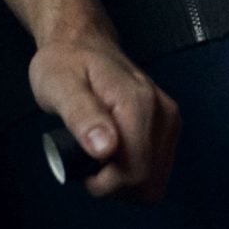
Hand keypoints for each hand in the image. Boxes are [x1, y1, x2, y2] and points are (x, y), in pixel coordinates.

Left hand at [26, 27, 179, 201]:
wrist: (81, 43)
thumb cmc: (66, 63)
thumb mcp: (59, 86)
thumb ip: (82, 116)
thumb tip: (105, 148)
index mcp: (137, 103)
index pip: (136, 172)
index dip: (106, 183)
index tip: (83, 170)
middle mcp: (162, 112)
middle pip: (149, 182)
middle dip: (114, 185)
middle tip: (88, 163)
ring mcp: (168, 120)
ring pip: (155, 181)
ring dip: (124, 182)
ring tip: (99, 158)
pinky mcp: (168, 126)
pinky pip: (156, 170)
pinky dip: (133, 174)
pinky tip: (113, 157)